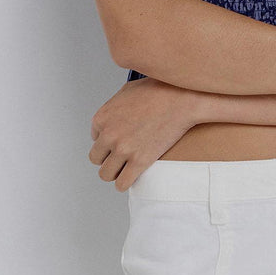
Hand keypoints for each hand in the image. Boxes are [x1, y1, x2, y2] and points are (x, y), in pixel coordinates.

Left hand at [89, 78, 205, 190]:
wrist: (181, 99)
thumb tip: (112, 118)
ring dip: (114, 172)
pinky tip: (131, 177)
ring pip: (106, 174)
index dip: (108, 140)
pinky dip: (124, 183)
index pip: (94, 138)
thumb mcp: (127, 91)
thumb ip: (114, 106)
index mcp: (102, 117)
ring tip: (125, 168)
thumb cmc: (159, 91)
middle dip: (108, 157)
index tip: (120, 139)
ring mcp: (124, 149)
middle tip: (121, 155)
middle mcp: (109, 135)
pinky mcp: (140, 161)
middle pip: (96, 158)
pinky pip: (122, 183)